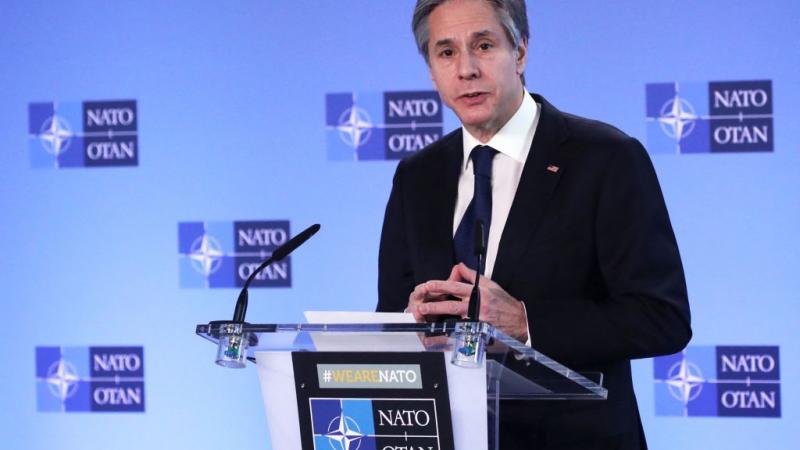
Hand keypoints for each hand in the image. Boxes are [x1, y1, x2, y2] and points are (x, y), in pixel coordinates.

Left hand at [406, 263, 528, 341]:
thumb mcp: (491, 285)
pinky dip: (450, 333)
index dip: (440, 285)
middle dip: (434, 304)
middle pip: (452, 304)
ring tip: (426, 318)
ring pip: (454, 319)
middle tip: (421, 305)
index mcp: (479, 292)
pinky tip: (438, 335)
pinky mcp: (480, 331)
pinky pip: (462, 332)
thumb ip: (473, 276)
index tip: (428, 285)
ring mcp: (478, 320)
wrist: (521, 321)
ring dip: (439, 318)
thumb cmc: (505, 303)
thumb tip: (459, 267)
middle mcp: (478, 305)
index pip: (456, 287)